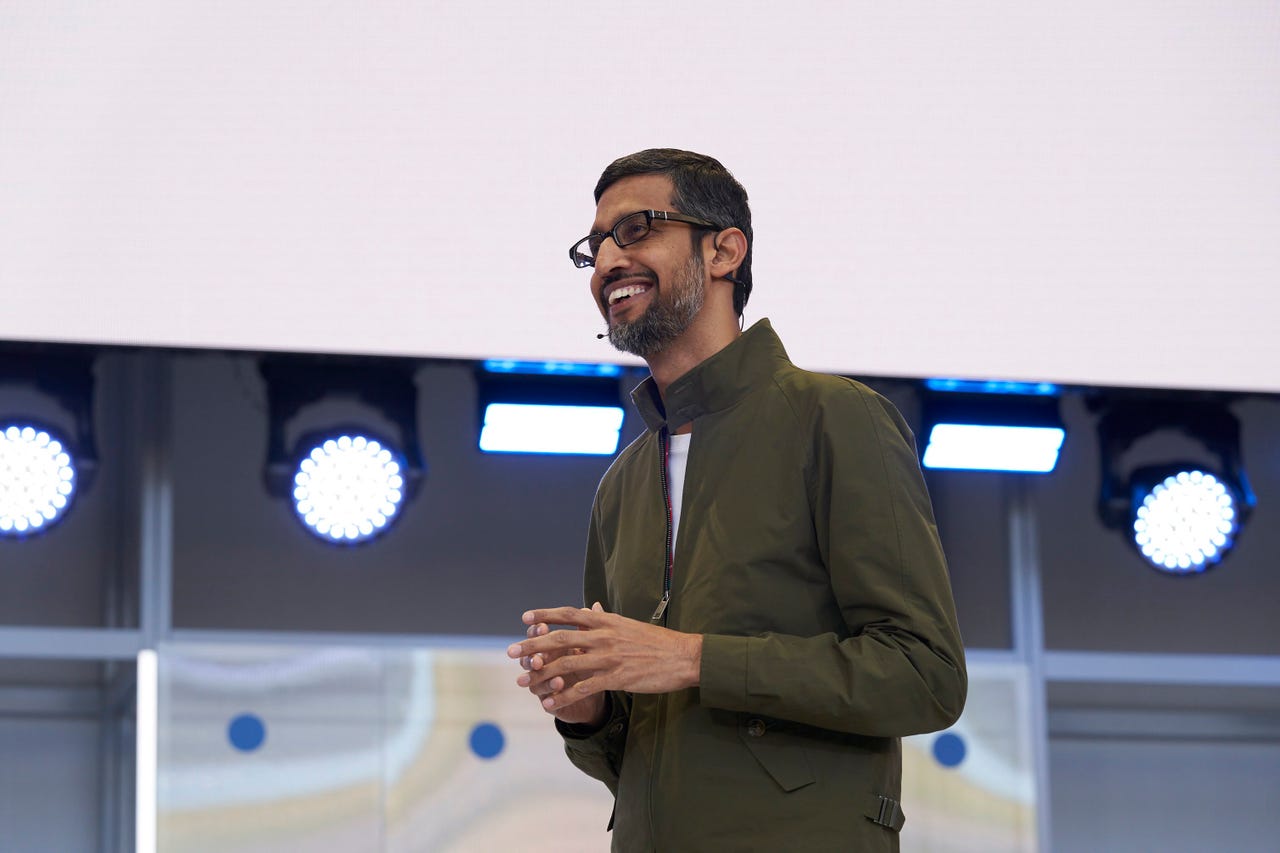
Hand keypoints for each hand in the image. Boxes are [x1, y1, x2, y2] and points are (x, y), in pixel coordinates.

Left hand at [508, 602, 702, 713]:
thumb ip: (606, 620)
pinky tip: (549, 702)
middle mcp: (604, 636)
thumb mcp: (629, 625)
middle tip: (510, 651)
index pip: (570, 614)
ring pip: (566, 664)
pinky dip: (563, 695)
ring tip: (523, 680)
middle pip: (560, 638)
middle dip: (532, 644)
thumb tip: (590, 610)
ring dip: (541, 673)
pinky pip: (583, 688)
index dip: (546, 615)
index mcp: (607, 621)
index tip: (525, 618)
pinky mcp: (616, 678)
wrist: (684, 656)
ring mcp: (609, 657)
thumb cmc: (658, 642)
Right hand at [514, 616, 607, 725]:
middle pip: (529, 657)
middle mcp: (544, 664)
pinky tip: (558, 692)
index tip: (542, 626)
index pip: (538, 635)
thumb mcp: (594, 645)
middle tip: (538, 656)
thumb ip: (591, 627)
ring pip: (534, 680)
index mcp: (552, 646)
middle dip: (532, 656)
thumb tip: (593, 606)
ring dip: (541, 678)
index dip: (537, 630)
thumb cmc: (594, 662)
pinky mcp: (552, 703)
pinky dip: (551, 696)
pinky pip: (546, 701)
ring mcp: (545, 684)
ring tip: (555, 678)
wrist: (599, 692)